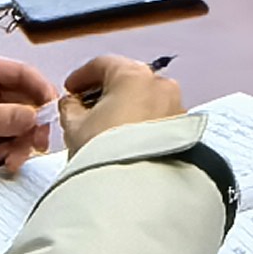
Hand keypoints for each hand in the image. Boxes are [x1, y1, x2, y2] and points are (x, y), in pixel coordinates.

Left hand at [0, 50, 61, 172]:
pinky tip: (0, 160)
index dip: (42, 94)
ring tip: (8, 161)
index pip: (24, 74)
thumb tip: (34, 118)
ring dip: (19, 142)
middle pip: (25, 102)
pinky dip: (7, 150)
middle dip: (30, 126)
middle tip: (31, 149)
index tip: (51, 118)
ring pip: (16, 124)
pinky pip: (3, 139)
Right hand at [60, 54, 186, 149]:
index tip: (71, 88)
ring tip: (105, 127)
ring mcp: (175, 107)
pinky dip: (142, 121)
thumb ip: (70, 107)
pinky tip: (125, 138)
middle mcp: (160, 86)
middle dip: (105, 91)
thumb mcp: (74, 126)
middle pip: (127, 79)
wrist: (135, 190)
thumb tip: (71, 103)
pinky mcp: (182, 130)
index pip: (103, 64)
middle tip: (85, 107)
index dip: (81, 76)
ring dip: (125, 106)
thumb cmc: (107, 155)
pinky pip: (157, 117)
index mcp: (133, 76)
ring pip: (145, 98)